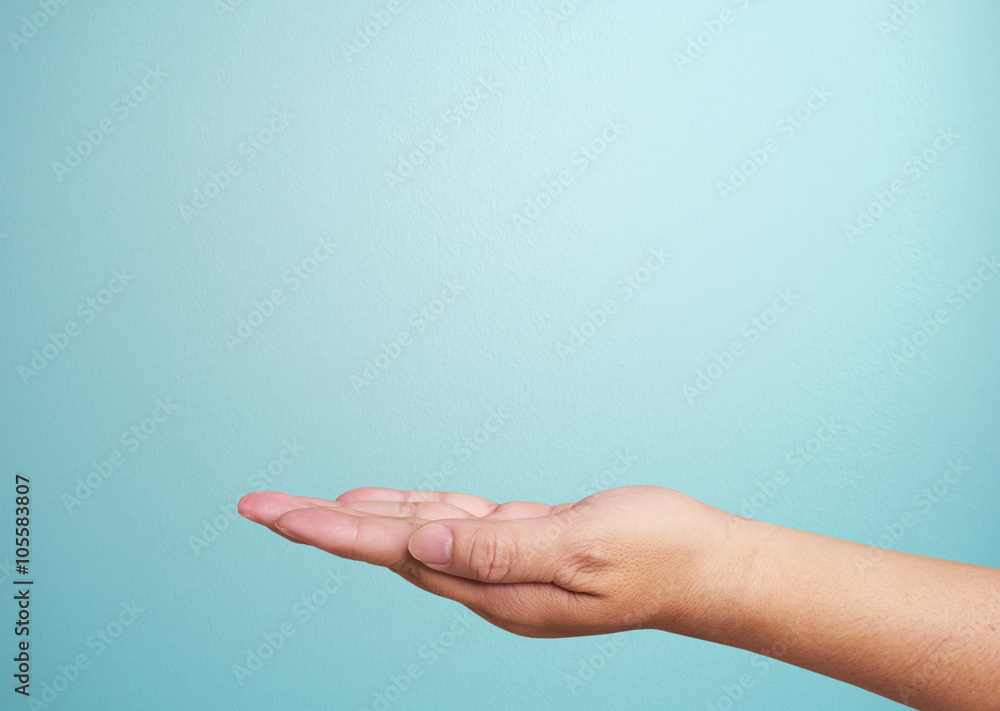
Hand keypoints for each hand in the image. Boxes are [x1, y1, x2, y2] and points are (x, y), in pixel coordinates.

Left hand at [238, 485, 748, 638]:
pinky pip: (452, 527)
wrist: (704, 567)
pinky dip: (414, 510)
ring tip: (304, 509)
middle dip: (320, 526)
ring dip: (358, 520)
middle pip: (386, 547)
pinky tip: (392, 504)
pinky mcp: (522, 547)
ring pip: (414, 535)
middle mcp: (487, 583)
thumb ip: (501, 550)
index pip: (394, 551)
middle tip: (257, 506)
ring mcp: (503, 568)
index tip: (272, 514)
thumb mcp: (581, 550)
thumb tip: (423, 543)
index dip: (330, 531)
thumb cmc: (655, 554)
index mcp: (495, 587)